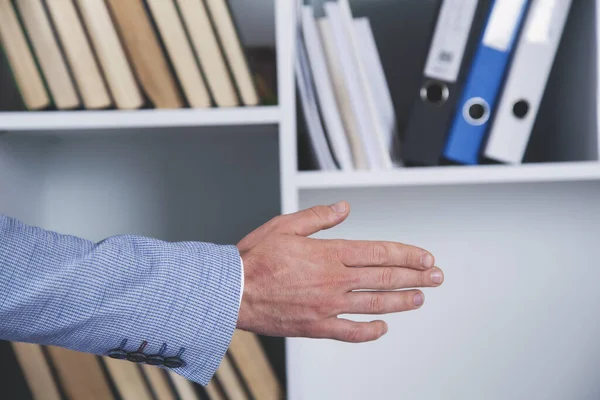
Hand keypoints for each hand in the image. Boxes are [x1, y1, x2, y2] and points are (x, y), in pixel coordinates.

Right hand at [236, 201, 443, 342]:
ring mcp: (328, 306)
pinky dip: (369, 331)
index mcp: (329, 254)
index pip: (379, 252)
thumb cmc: (256, 259)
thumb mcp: (286, 226)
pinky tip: (383, 328)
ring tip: (420, 298)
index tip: (425, 257)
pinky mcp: (316, 326)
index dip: (406, 254)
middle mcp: (334, 280)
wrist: (233, 292)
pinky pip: (350, 332)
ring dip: (401, 301)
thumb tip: (344, 208)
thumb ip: (319, 217)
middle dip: (415, 276)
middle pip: (384, 278)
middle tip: (436, 276)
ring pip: (374, 304)